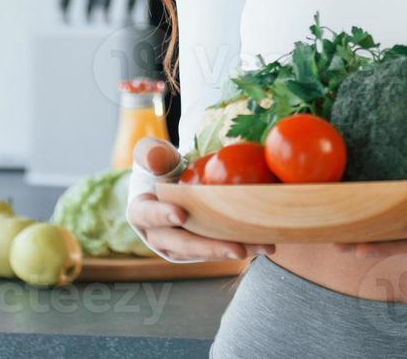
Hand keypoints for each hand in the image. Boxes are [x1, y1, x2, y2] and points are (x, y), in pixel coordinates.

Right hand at [125, 137, 274, 261]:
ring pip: (206, 252)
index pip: (147, 215)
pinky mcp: (201, 249)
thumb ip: (151, 153)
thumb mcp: (154, 154)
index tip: (181, 215)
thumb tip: (154, 158)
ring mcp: (181, 247)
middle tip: (236, 248)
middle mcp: (159, 236)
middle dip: (210, 247)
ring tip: (262, 246)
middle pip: (182, 245)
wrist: (174, 183)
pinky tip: (265, 243)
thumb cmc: (162, 166)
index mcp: (141, 213)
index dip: (162, 216)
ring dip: (234, 250)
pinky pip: (220, 249)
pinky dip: (244, 246)